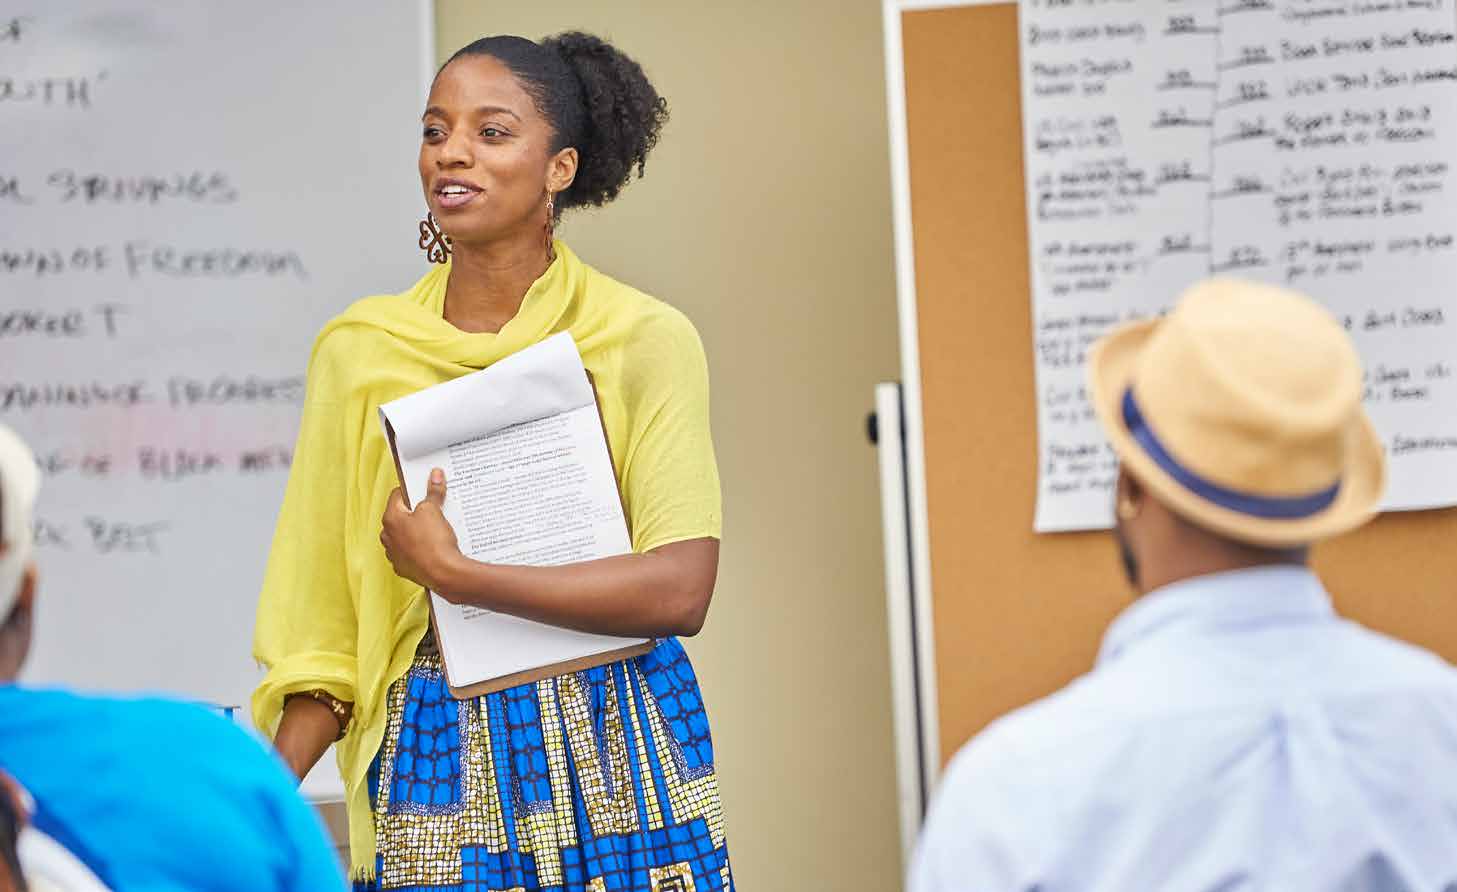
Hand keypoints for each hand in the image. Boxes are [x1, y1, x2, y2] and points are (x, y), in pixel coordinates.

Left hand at [380, 468, 460, 594]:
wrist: (443, 572)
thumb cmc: (433, 542)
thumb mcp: (434, 510)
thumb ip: (433, 492)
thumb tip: (435, 476)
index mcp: (390, 518)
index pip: (396, 495)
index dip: (411, 490)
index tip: (422, 490)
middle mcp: (387, 536)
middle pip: (400, 516)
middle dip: (415, 512)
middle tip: (432, 509)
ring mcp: (394, 554)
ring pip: (404, 536)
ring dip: (416, 531)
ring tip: (434, 529)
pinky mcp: (404, 568)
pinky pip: (410, 552)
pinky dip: (419, 548)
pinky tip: (433, 546)